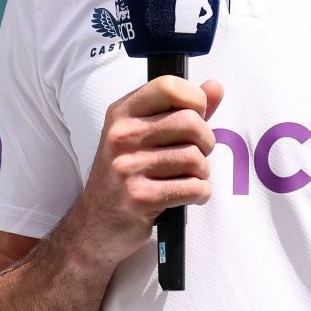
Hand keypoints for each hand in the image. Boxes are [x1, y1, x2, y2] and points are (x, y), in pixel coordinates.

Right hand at [69, 77, 224, 270]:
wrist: (95, 225)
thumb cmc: (127, 174)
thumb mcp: (145, 134)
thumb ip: (182, 109)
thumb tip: (215, 87)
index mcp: (122, 113)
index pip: (169, 86)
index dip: (195, 99)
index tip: (196, 116)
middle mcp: (121, 136)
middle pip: (190, 122)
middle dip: (205, 141)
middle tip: (196, 154)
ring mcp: (127, 167)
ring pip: (195, 157)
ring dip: (201, 171)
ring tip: (186, 177)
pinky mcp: (140, 197)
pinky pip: (194, 188)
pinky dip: (200, 193)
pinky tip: (187, 195)